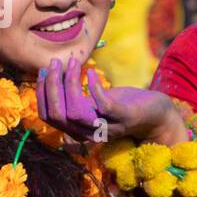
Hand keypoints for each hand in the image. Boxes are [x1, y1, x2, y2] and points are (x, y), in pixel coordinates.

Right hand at [36, 57, 187, 144]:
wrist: (155, 113)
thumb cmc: (121, 104)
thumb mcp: (93, 101)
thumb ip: (73, 95)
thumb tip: (49, 72)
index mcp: (78, 129)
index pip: (49, 117)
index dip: (41, 94)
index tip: (42, 72)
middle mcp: (90, 133)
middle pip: (59, 115)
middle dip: (51, 87)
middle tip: (54, 63)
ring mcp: (108, 127)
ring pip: (76, 112)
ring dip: (69, 84)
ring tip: (72, 63)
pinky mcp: (124, 118)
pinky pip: (103, 105)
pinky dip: (95, 87)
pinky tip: (92, 72)